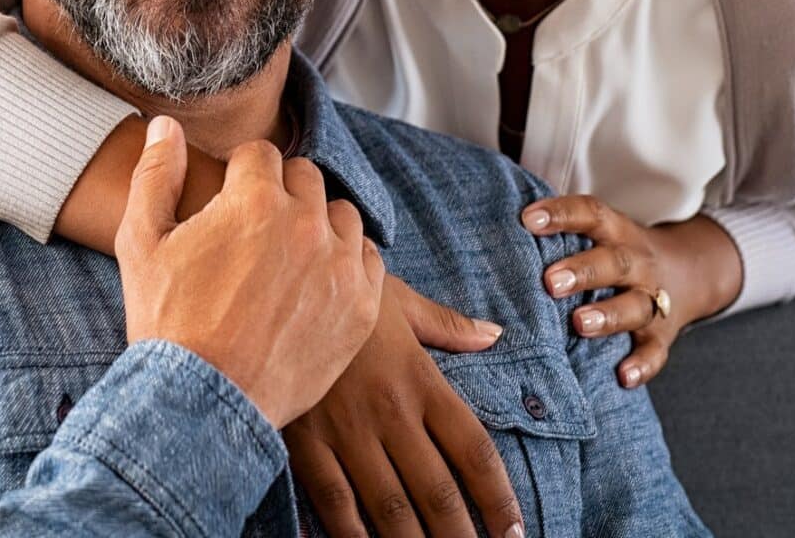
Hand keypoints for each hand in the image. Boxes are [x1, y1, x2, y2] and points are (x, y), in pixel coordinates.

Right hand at [117, 115, 384, 427]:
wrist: (200, 405)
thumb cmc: (166, 322)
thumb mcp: (141, 241)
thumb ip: (154, 173)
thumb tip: (164, 125)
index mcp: (254, 198)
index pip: (260, 154)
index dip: (239, 174)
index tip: (229, 202)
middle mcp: (305, 223)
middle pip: (305, 177)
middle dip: (280, 193)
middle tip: (256, 232)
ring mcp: (339, 266)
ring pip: (341, 215)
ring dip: (318, 224)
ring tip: (288, 256)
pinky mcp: (362, 307)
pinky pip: (369, 260)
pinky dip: (347, 263)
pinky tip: (317, 281)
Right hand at [283, 278, 522, 537]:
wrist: (280, 282)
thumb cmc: (344, 291)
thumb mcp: (400, 301)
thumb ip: (448, 326)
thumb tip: (493, 334)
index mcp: (420, 379)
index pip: (473, 450)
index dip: (498, 497)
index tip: (514, 530)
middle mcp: (391, 412)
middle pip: (438, 492)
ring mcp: (347, 431)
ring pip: (391, 509)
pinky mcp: (306, 441)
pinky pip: (334, 503)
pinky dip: (351, 537)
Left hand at [521, 195, 742, 387]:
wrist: (688, 273)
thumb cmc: (616, 251)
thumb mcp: (599, 232)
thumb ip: (561, 232)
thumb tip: (497, 227)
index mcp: (616, 231)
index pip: (591, 214)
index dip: (561, 214)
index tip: (528, 219)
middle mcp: (637, 263)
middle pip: (615, 262)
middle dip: (583, 271)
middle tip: (550, 281)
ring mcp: (653, 299)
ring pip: (635, 306)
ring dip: (608, 315)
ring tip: (579, 324)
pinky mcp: (662, 335)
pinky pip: (656, 351)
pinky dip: (642, 365)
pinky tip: (623, 375)